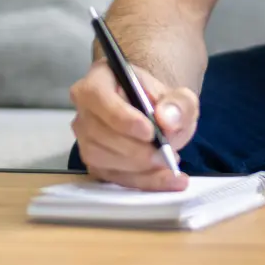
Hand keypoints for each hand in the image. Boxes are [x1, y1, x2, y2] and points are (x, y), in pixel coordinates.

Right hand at [69, 59, 198, 190]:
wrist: (158, 119)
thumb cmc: (162, 103)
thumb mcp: (180, 97)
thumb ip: (179, 103)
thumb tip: (166, 119)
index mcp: (98, 82)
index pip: (98, 98)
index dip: (122, 117)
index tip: (150, 132)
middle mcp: (84, 111)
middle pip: (99, 134)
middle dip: (136, 150)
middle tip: (167, 155)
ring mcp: (85, 139)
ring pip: (102, 159)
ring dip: (139, 167)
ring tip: (170, 162)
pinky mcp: (94, 163)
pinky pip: (112, 178)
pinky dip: (142, 182)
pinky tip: (167, 179)